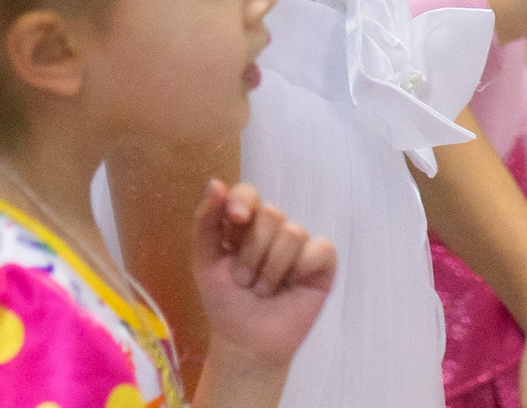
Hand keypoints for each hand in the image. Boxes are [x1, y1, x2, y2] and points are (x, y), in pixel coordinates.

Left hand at [191, 181, 334, 390]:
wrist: (246, 343)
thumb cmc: (225, 302)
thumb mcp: (205, 261)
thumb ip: (206, 221)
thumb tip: (216, 182)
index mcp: (244, 224)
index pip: (248, 193)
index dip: (243, 201)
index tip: (236, 219)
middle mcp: (273, 229)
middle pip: (270, 215)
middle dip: (252, 254)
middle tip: (245, 280)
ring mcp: (299, 245)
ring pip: (292, 232)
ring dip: (271, 270)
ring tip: (264, 290)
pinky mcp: (322, 263)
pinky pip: (320, 248)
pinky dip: (301, 269)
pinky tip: (292, 286)